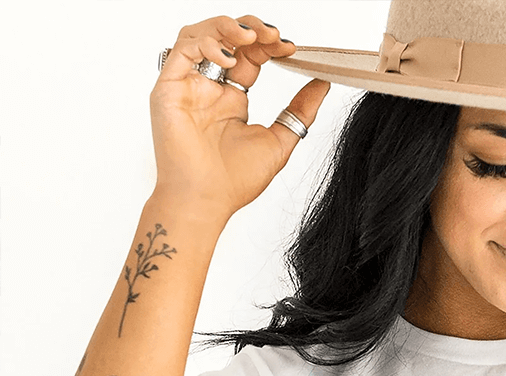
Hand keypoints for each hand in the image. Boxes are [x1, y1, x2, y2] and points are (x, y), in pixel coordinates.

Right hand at [150, 14, 329, 221]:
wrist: (206, 202)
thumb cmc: (235, 181)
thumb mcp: (279, 141)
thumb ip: (300, 111)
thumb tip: (322, 84)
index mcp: (232, 101)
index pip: (249, 57)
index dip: (268, 46)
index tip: (290, 48)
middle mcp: (208, 89)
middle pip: (225, 40)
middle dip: (251, 30)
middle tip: (273, 37)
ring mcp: (187, 87)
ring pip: (200, 35)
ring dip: (227, 28)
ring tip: (251, 37)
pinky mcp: (169, 89)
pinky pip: (181, 50)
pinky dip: (205, 44)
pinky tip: (229, 59)